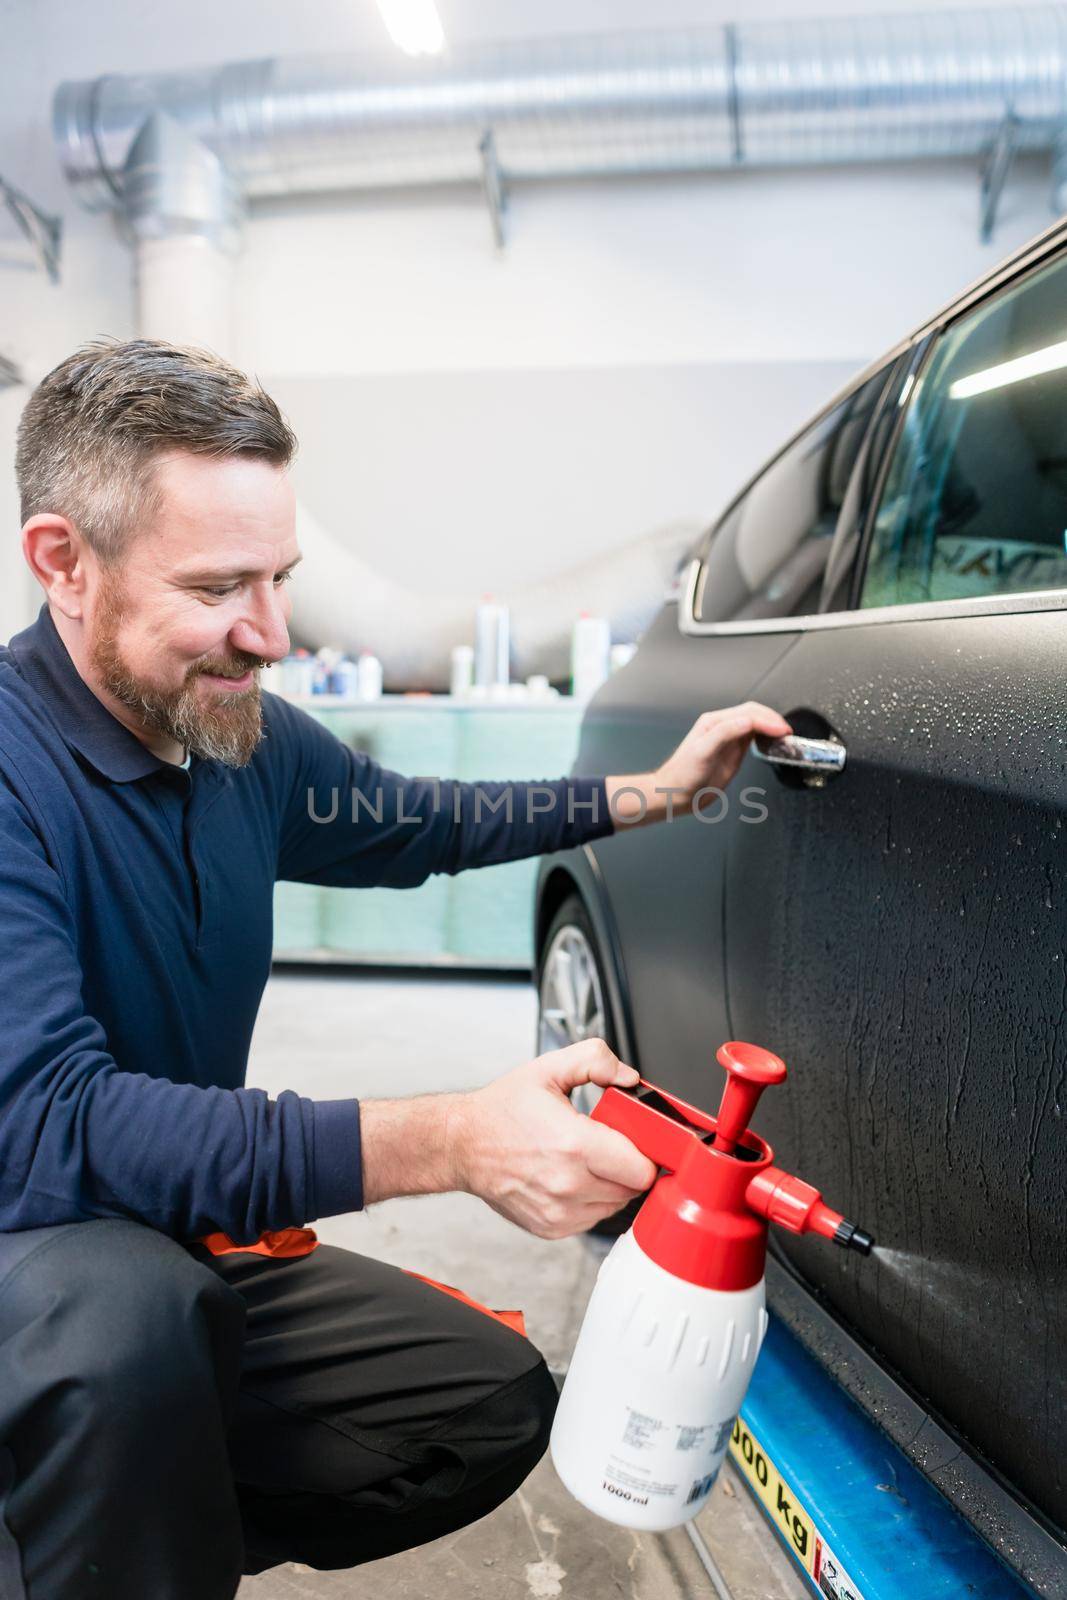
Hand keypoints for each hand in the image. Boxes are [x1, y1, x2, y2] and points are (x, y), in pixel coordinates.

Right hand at [449, 1039, 657, 1238]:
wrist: (463, 1144)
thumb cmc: (502, 1110)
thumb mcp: (548, 1068)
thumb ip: (594, 1060)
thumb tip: (629, 1077)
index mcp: (573, 1144)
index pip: (641, 1168)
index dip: (646, 1152)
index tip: (638, 1140)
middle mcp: (567, 1184)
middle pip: (633, 1188)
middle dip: (629, 1166)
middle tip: (610, 1145)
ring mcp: (559, 1212)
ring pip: (615, 1206)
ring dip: (612, 1185)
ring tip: (589, 1160)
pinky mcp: (551, 1228)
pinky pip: (593, 1219)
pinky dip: (591, 1201)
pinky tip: (573, 1178)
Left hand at [606, 702, 791, 823]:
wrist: (676, 794)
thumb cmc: (683, 775)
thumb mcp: (703, 752)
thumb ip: (725, 733)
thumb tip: (749, 721)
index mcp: (714, 722)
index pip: (748, 713)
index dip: (767, 720)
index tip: (782, 730)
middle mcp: (722, 727)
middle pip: (754, 714)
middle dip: (773, 720)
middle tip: (788, 732)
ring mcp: (729, 739)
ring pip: (756, 724)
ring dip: (771, 726)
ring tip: (785, 735)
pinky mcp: (733, 752)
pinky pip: (753, 737)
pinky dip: (767, 736)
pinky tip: (773, 742)